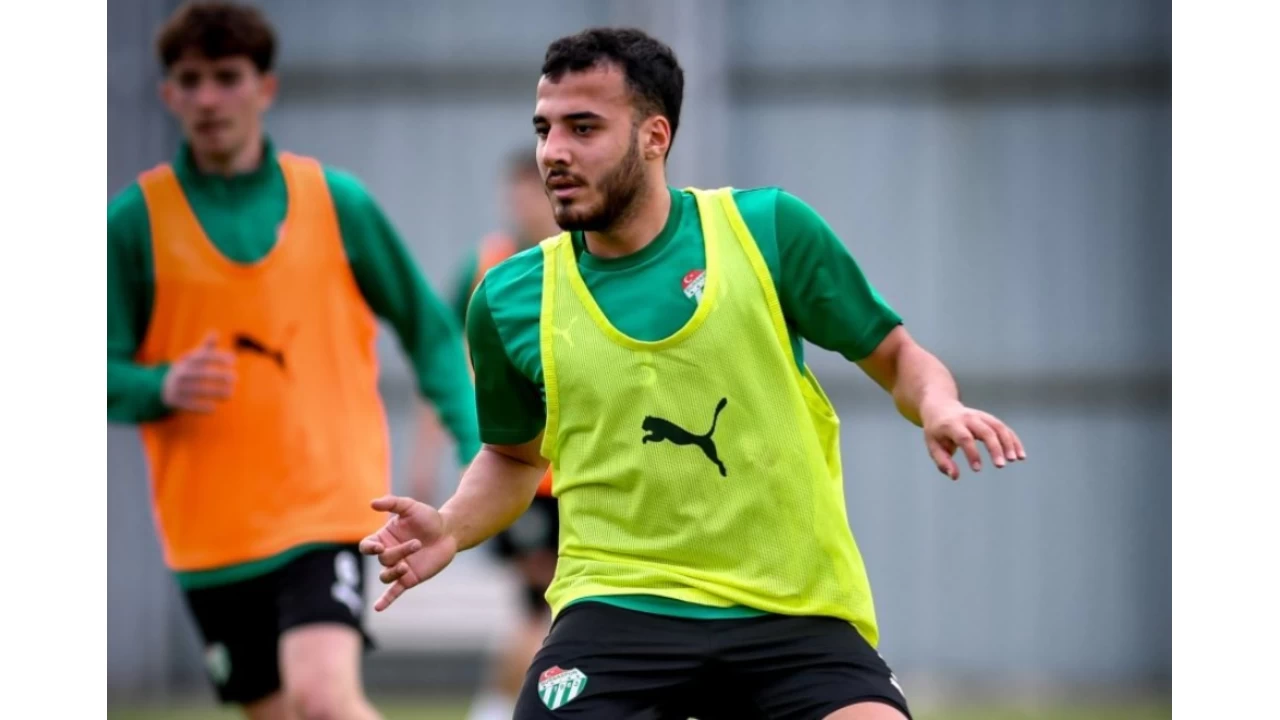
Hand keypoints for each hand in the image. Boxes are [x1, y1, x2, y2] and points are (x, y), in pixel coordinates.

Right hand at [162, 332, 235, 412]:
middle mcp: (181, 373)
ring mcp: (177, 387)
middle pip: (202, 374)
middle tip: (235, 378)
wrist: (161, 387)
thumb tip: (215, 332)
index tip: (234, 359)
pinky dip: (201, 407)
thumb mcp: (193, 358)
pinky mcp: (175, 401)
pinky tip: (214, 408)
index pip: (203, 357)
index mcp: (187, 361)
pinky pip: (189, 405)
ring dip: (215, 392)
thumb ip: (206, 347)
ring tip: (230, 394)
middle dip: (219, 376)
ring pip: (198, 390)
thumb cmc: (187, 370)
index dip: (218, 357)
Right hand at [358, 495, 457, 611]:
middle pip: (382, 559)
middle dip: (398, 553)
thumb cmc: (428, 518)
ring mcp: (398, 567)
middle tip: (418, 544)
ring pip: (385, 576)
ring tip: (406, 566)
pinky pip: (393, 592)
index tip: (379, 547)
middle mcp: (388, 554)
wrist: (449, 532)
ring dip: (394, 572)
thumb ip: (392, 503)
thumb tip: (372, 503)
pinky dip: (385, 600)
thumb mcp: (411, 507)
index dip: (369, 548)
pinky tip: (377, 608)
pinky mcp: (409, 578)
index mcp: (383, 538)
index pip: (366, 546)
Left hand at [922, 401, 1025, 479]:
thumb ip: (943, 462)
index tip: (977, 469)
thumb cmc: (937, 432)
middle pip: (985, 431)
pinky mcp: (989, 419)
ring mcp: (980, 416)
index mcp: (951, 424)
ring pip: (998, 427)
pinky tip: (1020, 455)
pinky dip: (1013, 440)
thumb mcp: (933, 446)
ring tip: (1015, 459)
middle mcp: (968, 418)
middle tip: (1000, 466)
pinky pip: (1004, 428)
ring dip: (1008, 443)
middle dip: (995, 448)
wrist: (941, 408)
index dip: (972, 453)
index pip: (964, 438)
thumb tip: (955, 476)